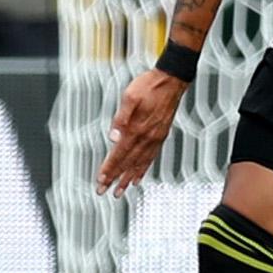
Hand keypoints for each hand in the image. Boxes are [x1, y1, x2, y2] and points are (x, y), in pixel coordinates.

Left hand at [99, 68, 183, 194]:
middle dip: (115, 179)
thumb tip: (112, 136)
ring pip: (139, 164)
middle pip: (128, 163)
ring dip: (128, 179)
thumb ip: (121, 118)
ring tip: (120, 191)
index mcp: (137, 128)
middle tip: (104, 191)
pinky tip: (138, 177)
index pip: (119, 154)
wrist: (171, 81)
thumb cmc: (150, 86)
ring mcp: (155, 139)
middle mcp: (147, 137)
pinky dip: (143, 170)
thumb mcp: (130, 97)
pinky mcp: (160, 137)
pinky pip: (150, 158)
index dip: (109, 168)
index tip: (101, 180)